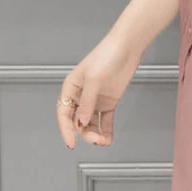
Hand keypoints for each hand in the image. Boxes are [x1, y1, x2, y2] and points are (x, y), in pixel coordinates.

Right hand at [56, 34, 139, 149]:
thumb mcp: (94, 79)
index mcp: (71, 88)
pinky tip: (108, 140)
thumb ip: (87, 101)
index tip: (71, 143)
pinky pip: (105, 120)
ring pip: (90, 123)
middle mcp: (81, 96)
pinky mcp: (109, 101)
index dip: (66, 130)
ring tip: (103, 141)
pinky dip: (106, 131)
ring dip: (95, 134)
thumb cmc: (107, 55)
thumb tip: (80, 122)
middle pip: (78, 122)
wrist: (128, 47)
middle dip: (85, 133)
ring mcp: (96, 100)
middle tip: (96, 140)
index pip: (64, 114)